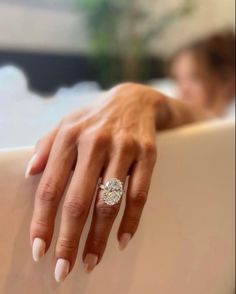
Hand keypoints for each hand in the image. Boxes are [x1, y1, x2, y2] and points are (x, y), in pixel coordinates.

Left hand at [26, 83, 162, 281]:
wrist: (135, 99)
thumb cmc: (95, 116)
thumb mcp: (67, 122)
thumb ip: (46, 145)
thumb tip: (30, 173)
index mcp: (70, 136)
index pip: (50, 187)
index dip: (43, 222)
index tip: (40, 250)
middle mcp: (95, 142)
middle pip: (78, 200)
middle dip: (69, 239)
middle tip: (63, 269)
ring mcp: (123, 148)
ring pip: (109, 202)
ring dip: (99, 237)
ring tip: (91, 261)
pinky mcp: (147, 154)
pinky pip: (139, 194)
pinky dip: (131, 220)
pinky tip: (122, 240)